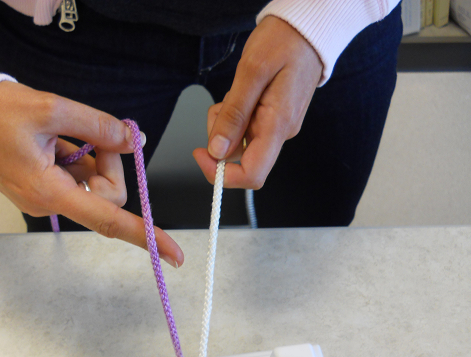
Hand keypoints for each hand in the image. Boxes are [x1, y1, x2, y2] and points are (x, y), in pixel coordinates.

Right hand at [0, 81, 182, 266]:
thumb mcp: (51, 109)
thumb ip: (98, 127)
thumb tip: (135, 140)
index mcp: (48, 192)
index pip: (108, 219)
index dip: (145, 235)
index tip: (173, 254)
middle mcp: (49, 202)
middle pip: (108, 194)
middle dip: (110, 162)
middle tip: (92, 132)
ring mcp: (46, 197)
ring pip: (96, 184)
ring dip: (94, 156)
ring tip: (63, 134)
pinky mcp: (45, 188)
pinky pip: (80, 178)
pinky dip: (81, 157)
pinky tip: (58, 141)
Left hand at [193, 16, 322, 188]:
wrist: (306, 29)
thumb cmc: (283, 42)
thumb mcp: (251, 72)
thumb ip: (234, 114)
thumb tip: (218, 151)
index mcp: (278, 126)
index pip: (252, 174)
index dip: (222, 173)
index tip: (201, 154)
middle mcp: (280, 133)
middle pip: (239, 158)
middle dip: (219, 138)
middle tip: (223, 104)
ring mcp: (276, 128)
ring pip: (238, 142)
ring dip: (226, 122)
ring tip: (236, 91)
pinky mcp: (272, 120)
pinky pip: (245, 128)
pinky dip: (234, 114)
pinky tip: (242, 92)